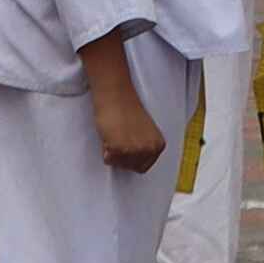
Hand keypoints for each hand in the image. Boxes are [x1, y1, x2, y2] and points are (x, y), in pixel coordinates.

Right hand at [81, 31, 166, 173]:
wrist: (117, 94)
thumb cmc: (127, 108)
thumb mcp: (145, 132)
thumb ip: (144, 147)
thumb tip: (136, 162)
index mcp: (158, 145)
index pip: (143, 167)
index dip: (131, 157)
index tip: (127, 143)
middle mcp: (149, 149)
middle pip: (130, 168)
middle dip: (121, 156)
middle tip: (119, 136)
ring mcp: (135, 150)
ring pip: (119, 165)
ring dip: (113, 152)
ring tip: (115, 133)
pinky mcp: (120, 148)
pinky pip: (108, 159)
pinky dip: (105, 149)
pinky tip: (110, 133)